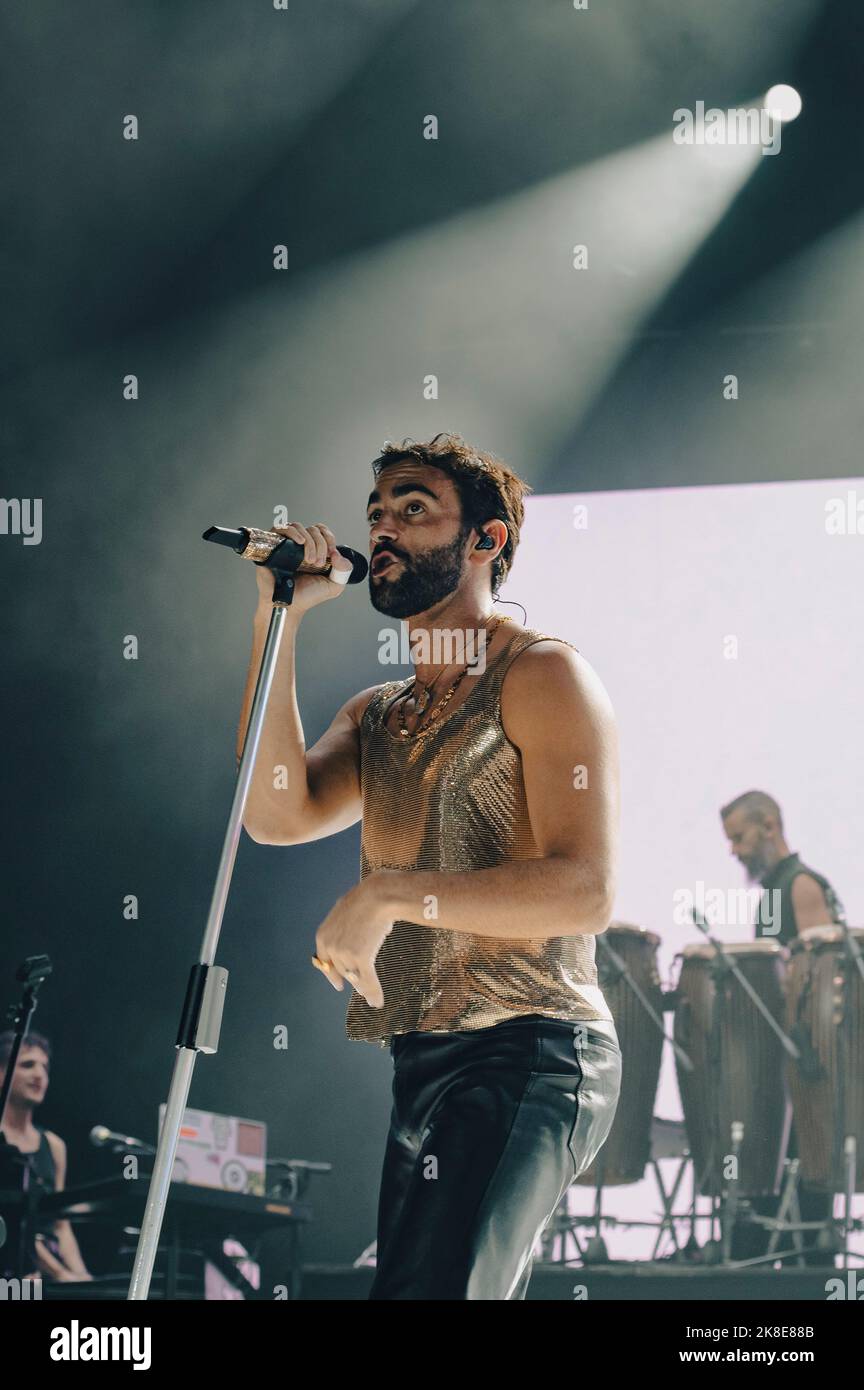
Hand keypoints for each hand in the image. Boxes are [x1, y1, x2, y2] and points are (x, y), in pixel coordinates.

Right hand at [254, 522, 352, 615]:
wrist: (289, 605)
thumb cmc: (307, 596)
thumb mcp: (333, 586)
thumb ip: (344, 571)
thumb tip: (338, 554)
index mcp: (314, 551)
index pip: (322, 532)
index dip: (329, 538)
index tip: (331, 554)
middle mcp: (300, 546)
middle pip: (312, 530)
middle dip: (320, 544)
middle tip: (318, 563)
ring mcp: (287, 545)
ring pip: (299, 527)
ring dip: (309, 542)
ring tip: (309, 560)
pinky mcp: (273, 546)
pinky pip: (281, 529)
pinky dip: (293, 532)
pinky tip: (299, 543)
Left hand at [314, 873, 398, 1008]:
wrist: (377, 896)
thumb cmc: (365, 901)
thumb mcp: (344, 914)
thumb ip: (342, 929)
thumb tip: (350, 938)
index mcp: (322, 936)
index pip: (324, 963)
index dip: (332, 975)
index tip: (338, 985)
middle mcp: (330, 946)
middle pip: (341, 971)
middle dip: (352, 981)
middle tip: (360, 990)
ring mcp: (344, 953)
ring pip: (355, 978)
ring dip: (365, 990)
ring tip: (371, 998)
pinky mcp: (360, 957)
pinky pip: (367, 981)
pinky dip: (373, 993)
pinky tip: (378, 1001)